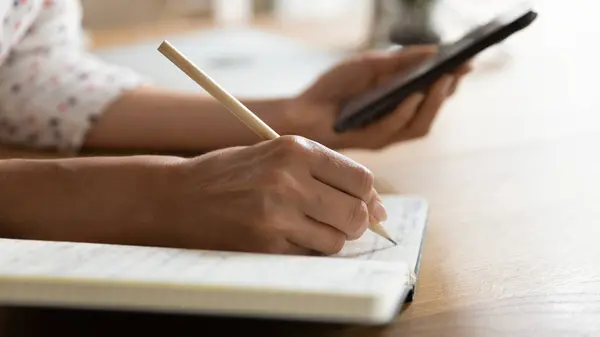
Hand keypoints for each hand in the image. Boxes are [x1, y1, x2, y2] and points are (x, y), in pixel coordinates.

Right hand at [159, 135, 387, 254]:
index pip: (360, 179)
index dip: (369, 198)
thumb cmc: (231, 175)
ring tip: (304, 226)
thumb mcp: (276, 156)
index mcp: (295, 149)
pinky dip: (305, 249)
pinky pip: (308, 254)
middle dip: (355, 222)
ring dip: (329, 238)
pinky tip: (283, 235)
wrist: (178, 197)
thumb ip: (324, 173)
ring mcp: (276, 215)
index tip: (368, 207)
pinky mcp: (264, 244)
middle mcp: (289, 179)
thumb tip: (376, 206)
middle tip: (339, 221)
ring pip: (336, 240)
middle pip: (356, 213)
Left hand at [284, 45, 471, 149]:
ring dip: (432, 104)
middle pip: (432, 112)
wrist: (304, 108)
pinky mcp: (370, 141)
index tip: (468, 62)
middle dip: (447, 92)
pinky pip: (393, 129)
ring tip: (440, 81)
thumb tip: (434, 49)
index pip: (433, 94)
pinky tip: (410, 96)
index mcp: (400, 102)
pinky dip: (404, 112)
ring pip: (419, 125)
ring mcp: (386, 134)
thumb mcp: (369, 65)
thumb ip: (400, 60)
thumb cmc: (335, 87)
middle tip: (457, 71)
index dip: (452, 80)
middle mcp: (397, 121)